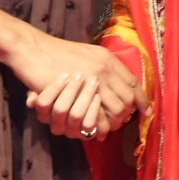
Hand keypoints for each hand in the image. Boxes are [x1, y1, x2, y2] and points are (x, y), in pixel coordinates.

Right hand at [11, 30, 149, 138]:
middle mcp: (105, 67)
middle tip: (121, 124)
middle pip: (128, 98)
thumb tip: (113, 81)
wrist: (32, 49)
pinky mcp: (79, 91)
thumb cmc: (54, 52)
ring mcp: (93, 78)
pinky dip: (100, 125)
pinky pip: (98, 114)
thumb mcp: (85, 53)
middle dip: (127, 115)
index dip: (141, 99)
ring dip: (114, 122)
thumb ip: (101, 66)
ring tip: (109, 129)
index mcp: (107, 57)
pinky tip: (97, 130)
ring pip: (116, 108)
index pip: (133, 81)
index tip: (146, 111)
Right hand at [30, 72, 105, 139]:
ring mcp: (70, 132)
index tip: (65, 74)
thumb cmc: (63, 89)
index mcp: (43, 115)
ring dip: (85, 96)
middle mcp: (55, 126)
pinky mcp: (85, 135)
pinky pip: (88, 125)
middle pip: (60, 109)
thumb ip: (37, 89)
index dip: (54, 88)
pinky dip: (93, 110)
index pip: (43, 103)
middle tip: (80, 74)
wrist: (83, 101)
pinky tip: (97, 96)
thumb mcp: (47, 87)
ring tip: (92, 81)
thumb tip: (30, 101)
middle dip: (72, 89)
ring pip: (75, 116)